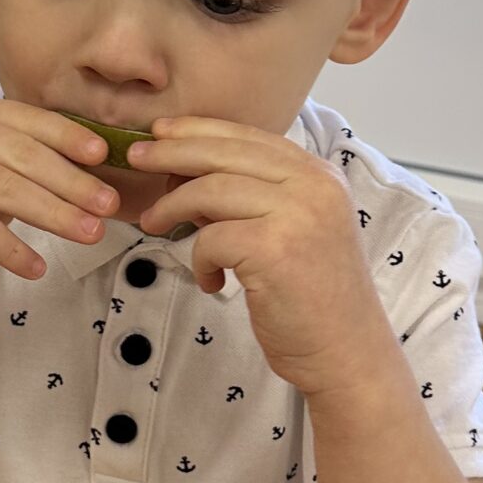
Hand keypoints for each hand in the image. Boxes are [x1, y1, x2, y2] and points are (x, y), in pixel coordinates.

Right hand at [0, 99, 117, 293]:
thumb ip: (24, 166)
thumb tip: (92, 177)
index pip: (29, 121)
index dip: (68, 137)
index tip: (103, 155)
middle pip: (23, 156)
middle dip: (72, 182)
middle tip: (108, 205)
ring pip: (6, 189)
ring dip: (54, 214)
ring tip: (88, 233)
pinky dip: (10, 248)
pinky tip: (36, 266)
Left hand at [127, 118, 381, 394]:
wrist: (346, 351)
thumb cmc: (312, 297)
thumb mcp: (291, 229)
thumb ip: (253, 197)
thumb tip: (188, 173)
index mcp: (319, 175)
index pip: (249, 136)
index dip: (200, 130)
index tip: (162, 133)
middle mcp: (314, 186)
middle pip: (226, 153)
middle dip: (172, 151)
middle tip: (136, 158)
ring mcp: (298, 215)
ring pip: (211, 190)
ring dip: (173, 206)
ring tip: (153, 224)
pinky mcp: (274, 249)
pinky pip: (211, 237)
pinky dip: (198, 258)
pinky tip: (211, 280)